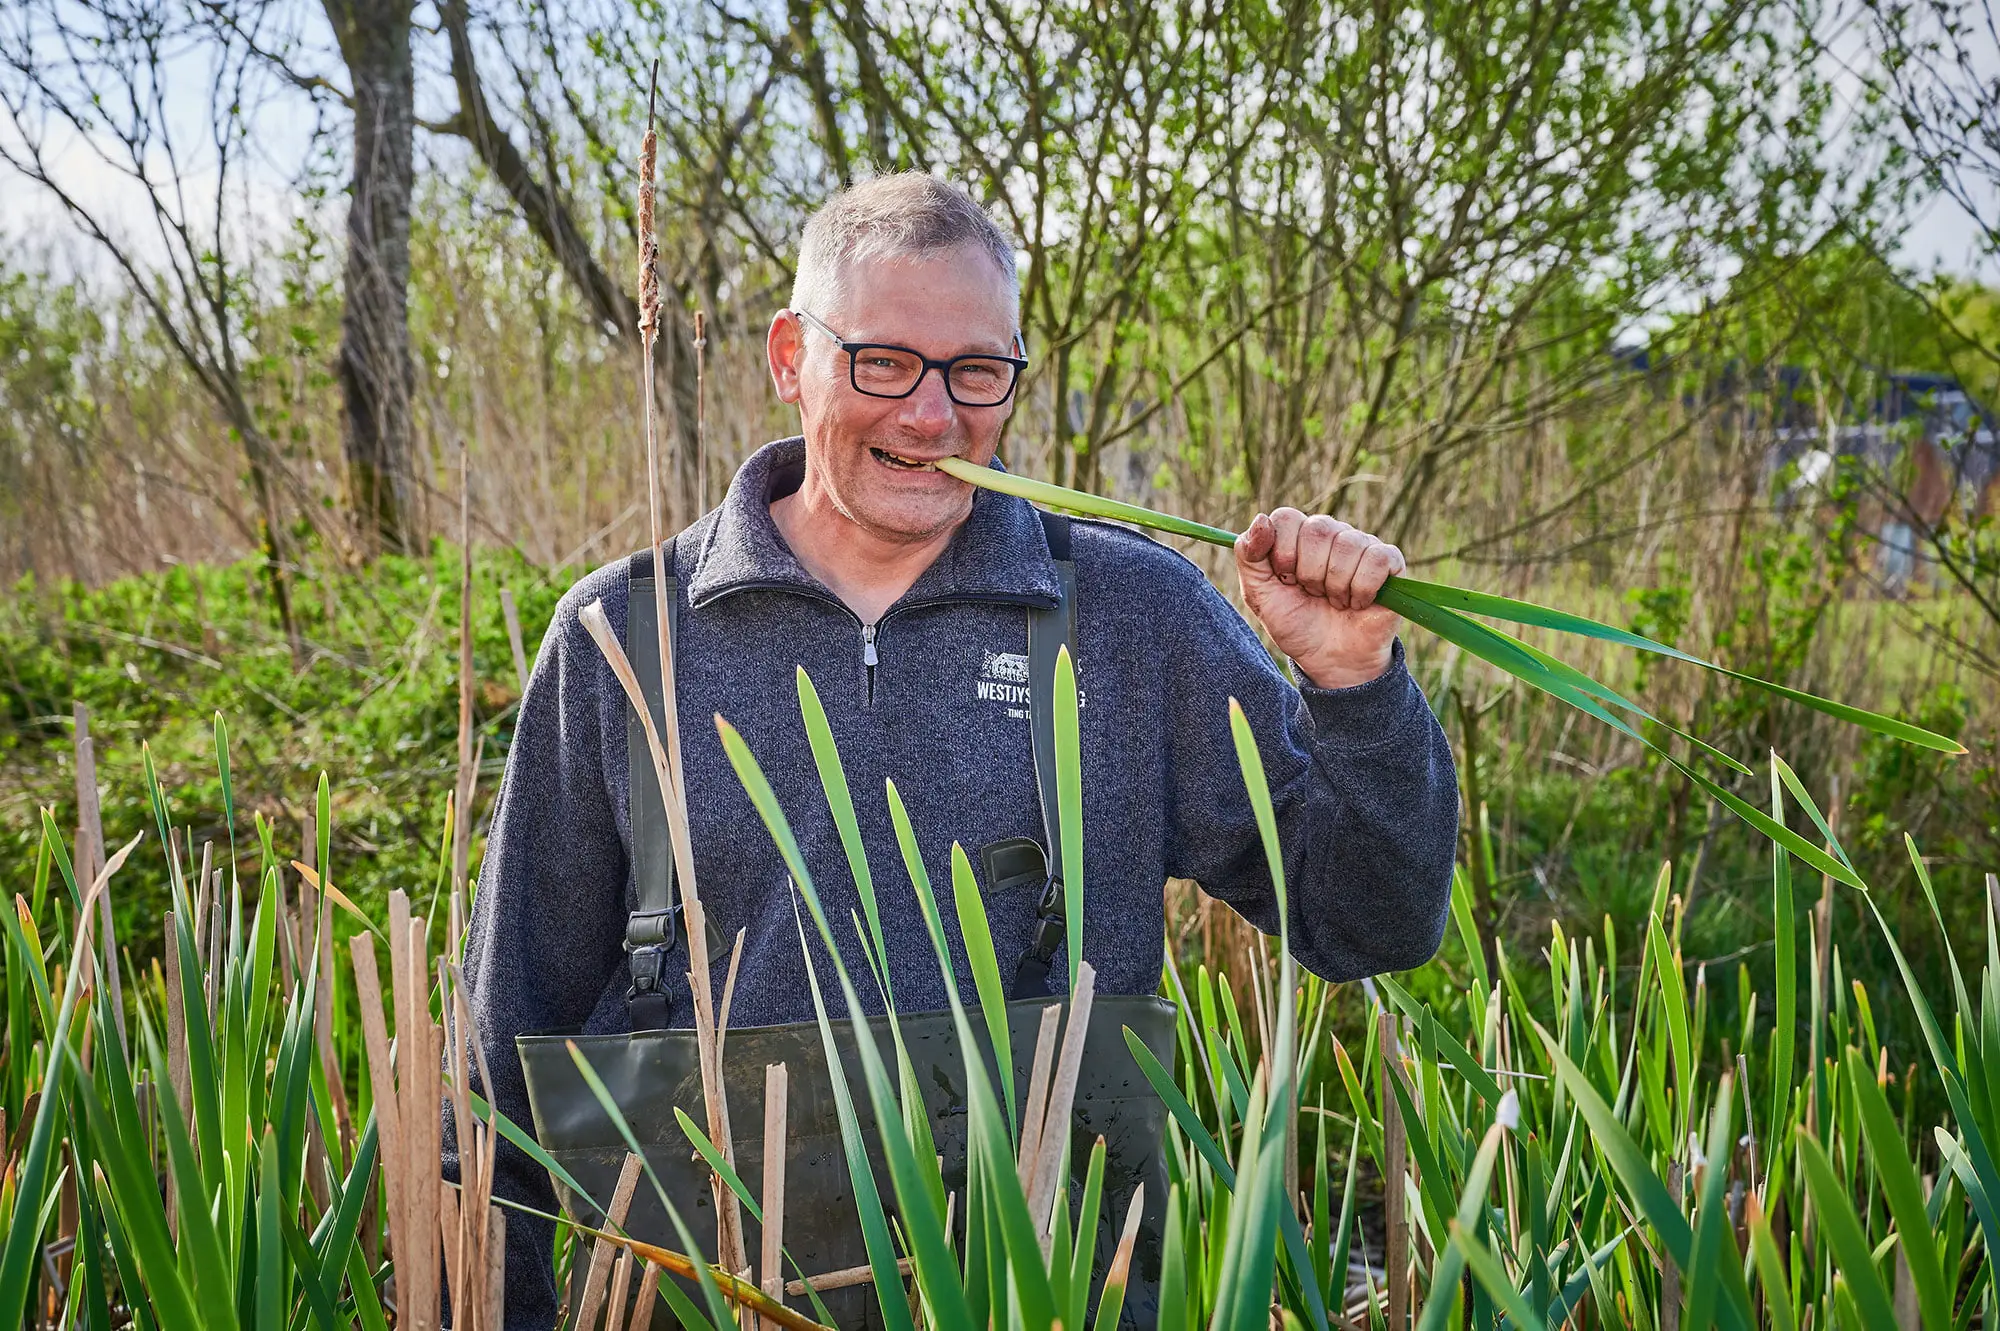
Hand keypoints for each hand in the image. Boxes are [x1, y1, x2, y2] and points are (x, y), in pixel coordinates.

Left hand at [1234, 508, 1405, 688]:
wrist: (1330, 660)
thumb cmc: (1296, 624)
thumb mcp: (1259, 595)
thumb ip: (1249, 557)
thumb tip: (1261, 519)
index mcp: (1297, 536)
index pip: (1287, 518)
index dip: (1283, 553)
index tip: (1285, 580)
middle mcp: (1330, 534)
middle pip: (1318, 529)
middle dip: (1309, 573)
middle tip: (1313, 594)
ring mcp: (1361, 545)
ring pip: (1347, 545)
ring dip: (1336, 586)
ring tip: (1335, 601)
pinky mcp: (1390, 561)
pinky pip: (1376, 560)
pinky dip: (1362, 589)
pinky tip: (1358, 603)